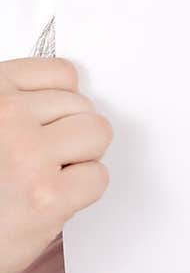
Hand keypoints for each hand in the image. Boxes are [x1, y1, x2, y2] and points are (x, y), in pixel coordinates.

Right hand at [0, 57, 113, 272]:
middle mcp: (5, 114)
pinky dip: (82, 191)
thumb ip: (17, 103)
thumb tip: (69, 96)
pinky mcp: (46, 195)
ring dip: (80, 158)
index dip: (62, 103)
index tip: (49, 123)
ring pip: (96, 133)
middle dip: (71, 134)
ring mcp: (27, 153)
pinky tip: (51, 198)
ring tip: (47, 176)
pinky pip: (97, 176)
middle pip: (82, 105)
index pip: (61, 73)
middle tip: (42, 161)